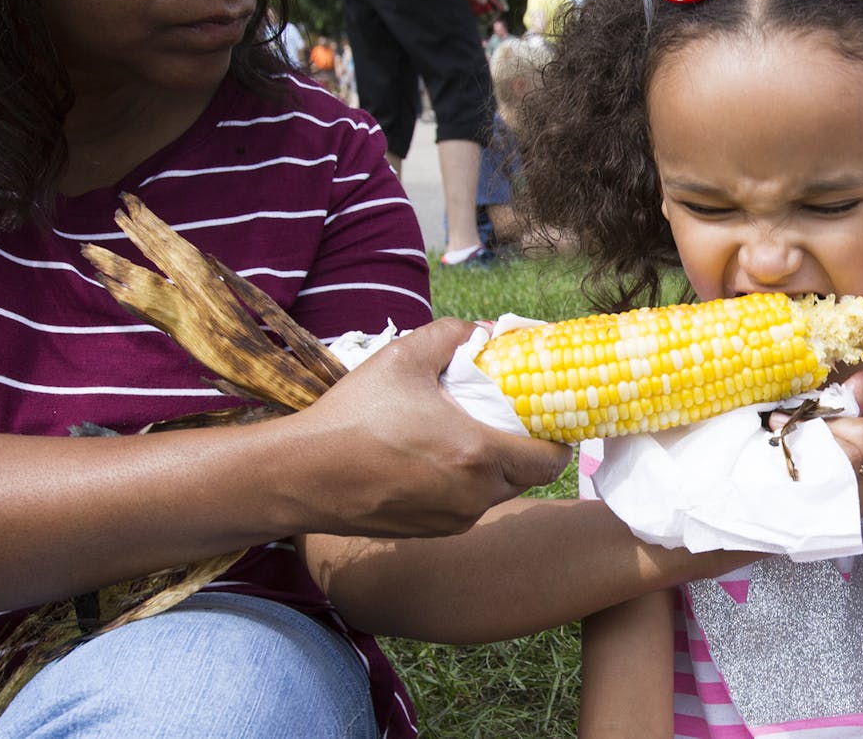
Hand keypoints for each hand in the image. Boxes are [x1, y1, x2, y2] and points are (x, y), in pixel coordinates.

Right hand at [291, 318, 570, 537]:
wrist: (303, 475)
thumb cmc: (353, 415)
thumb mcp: (402, 357)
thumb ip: (451, 334)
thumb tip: (484, 331)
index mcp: (477, 453)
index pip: (552, 460)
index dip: (559, 439)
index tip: (549, 416)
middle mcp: (473, 495)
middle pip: (528, 477)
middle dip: (527, 449)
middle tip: (510, 420)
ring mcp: (453, 519)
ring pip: (497, 494)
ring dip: (495, 468)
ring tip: (468, 436)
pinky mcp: (431, 532)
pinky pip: (466, 507)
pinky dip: (465, 485)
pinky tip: (436, 460)